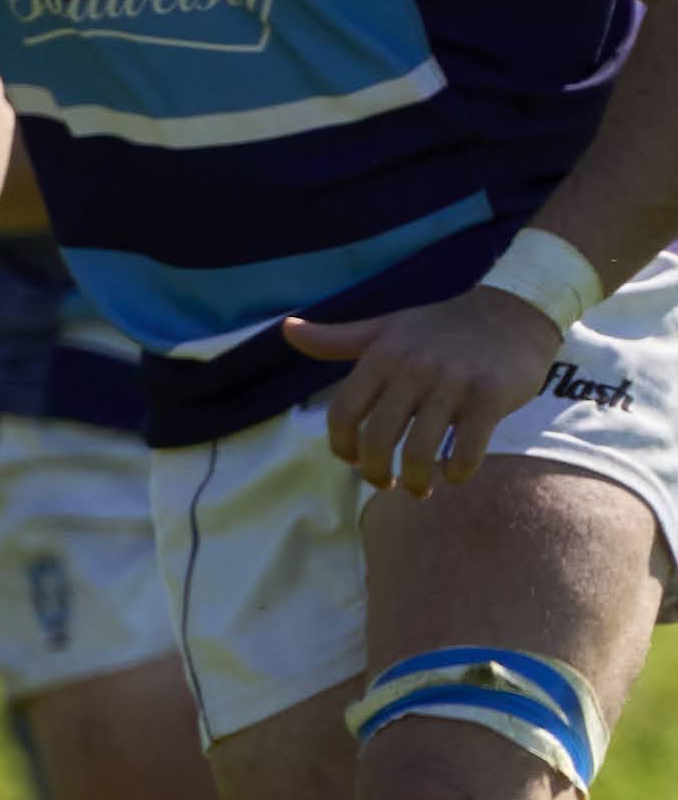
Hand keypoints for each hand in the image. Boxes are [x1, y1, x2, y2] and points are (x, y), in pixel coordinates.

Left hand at [286, 288, 563, 497]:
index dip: (341, 447)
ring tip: (417, 488)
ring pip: (418, 452)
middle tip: (384, 484)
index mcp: (382, 356)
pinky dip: (456, 473)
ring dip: (414, 482)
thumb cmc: (441, 327)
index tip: (352, 461)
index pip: (343, 413)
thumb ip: (337, 339)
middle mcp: (412, 368)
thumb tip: (286, 328)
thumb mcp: (386, 328)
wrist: (512, 311)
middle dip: (374, 474)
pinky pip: (466, 450)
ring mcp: (453, 382)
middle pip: (376, 440)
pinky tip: (454, 475)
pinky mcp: (490, 396)